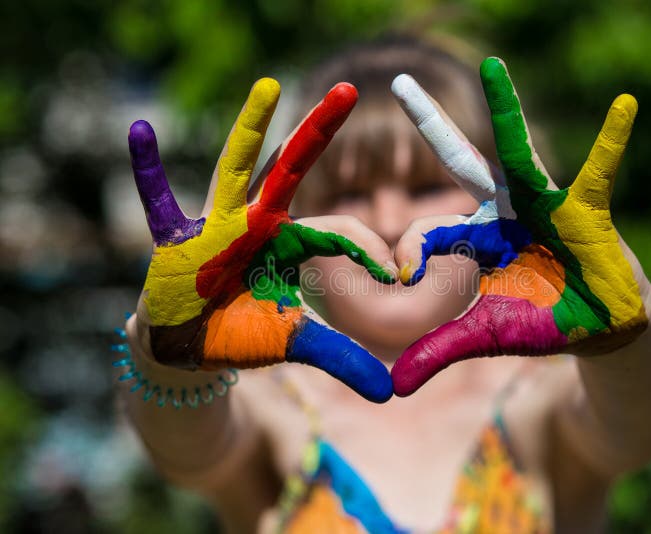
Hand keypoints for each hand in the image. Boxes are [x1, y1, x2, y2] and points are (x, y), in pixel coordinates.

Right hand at [129, 79, 395, 401]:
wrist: (188, 347)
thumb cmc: (241, 334)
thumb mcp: (291, 344)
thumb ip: (338, 358)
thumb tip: (388, 393)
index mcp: (287, 246)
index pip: (334, 235)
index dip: (364, 251)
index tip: (394, 273)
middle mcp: (256, 226)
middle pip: (291, 173)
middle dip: (318, 134)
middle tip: (350, 91)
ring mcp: (214, 227)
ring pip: (234, 171)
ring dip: (249, 130)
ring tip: (270, 86)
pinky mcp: (174, 240)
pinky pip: (157, 202)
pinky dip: (147, 171)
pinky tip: (138, 131)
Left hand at [390, 58, 650, 395]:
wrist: (597, 328)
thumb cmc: (538, 325)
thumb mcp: (484, 336)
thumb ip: (439, 352)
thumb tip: (394, 387)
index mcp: (473, 240)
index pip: (428, 230)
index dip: (412, 252)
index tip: (406, 277)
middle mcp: (501, 214)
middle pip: (458, 163)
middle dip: (431, 122)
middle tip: (397, 81)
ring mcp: (541, 206)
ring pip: (517, 153)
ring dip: (506, 110)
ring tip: (491, 68)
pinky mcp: (584, 211)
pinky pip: (599, 170)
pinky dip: (613, 141)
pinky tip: (626, 105)